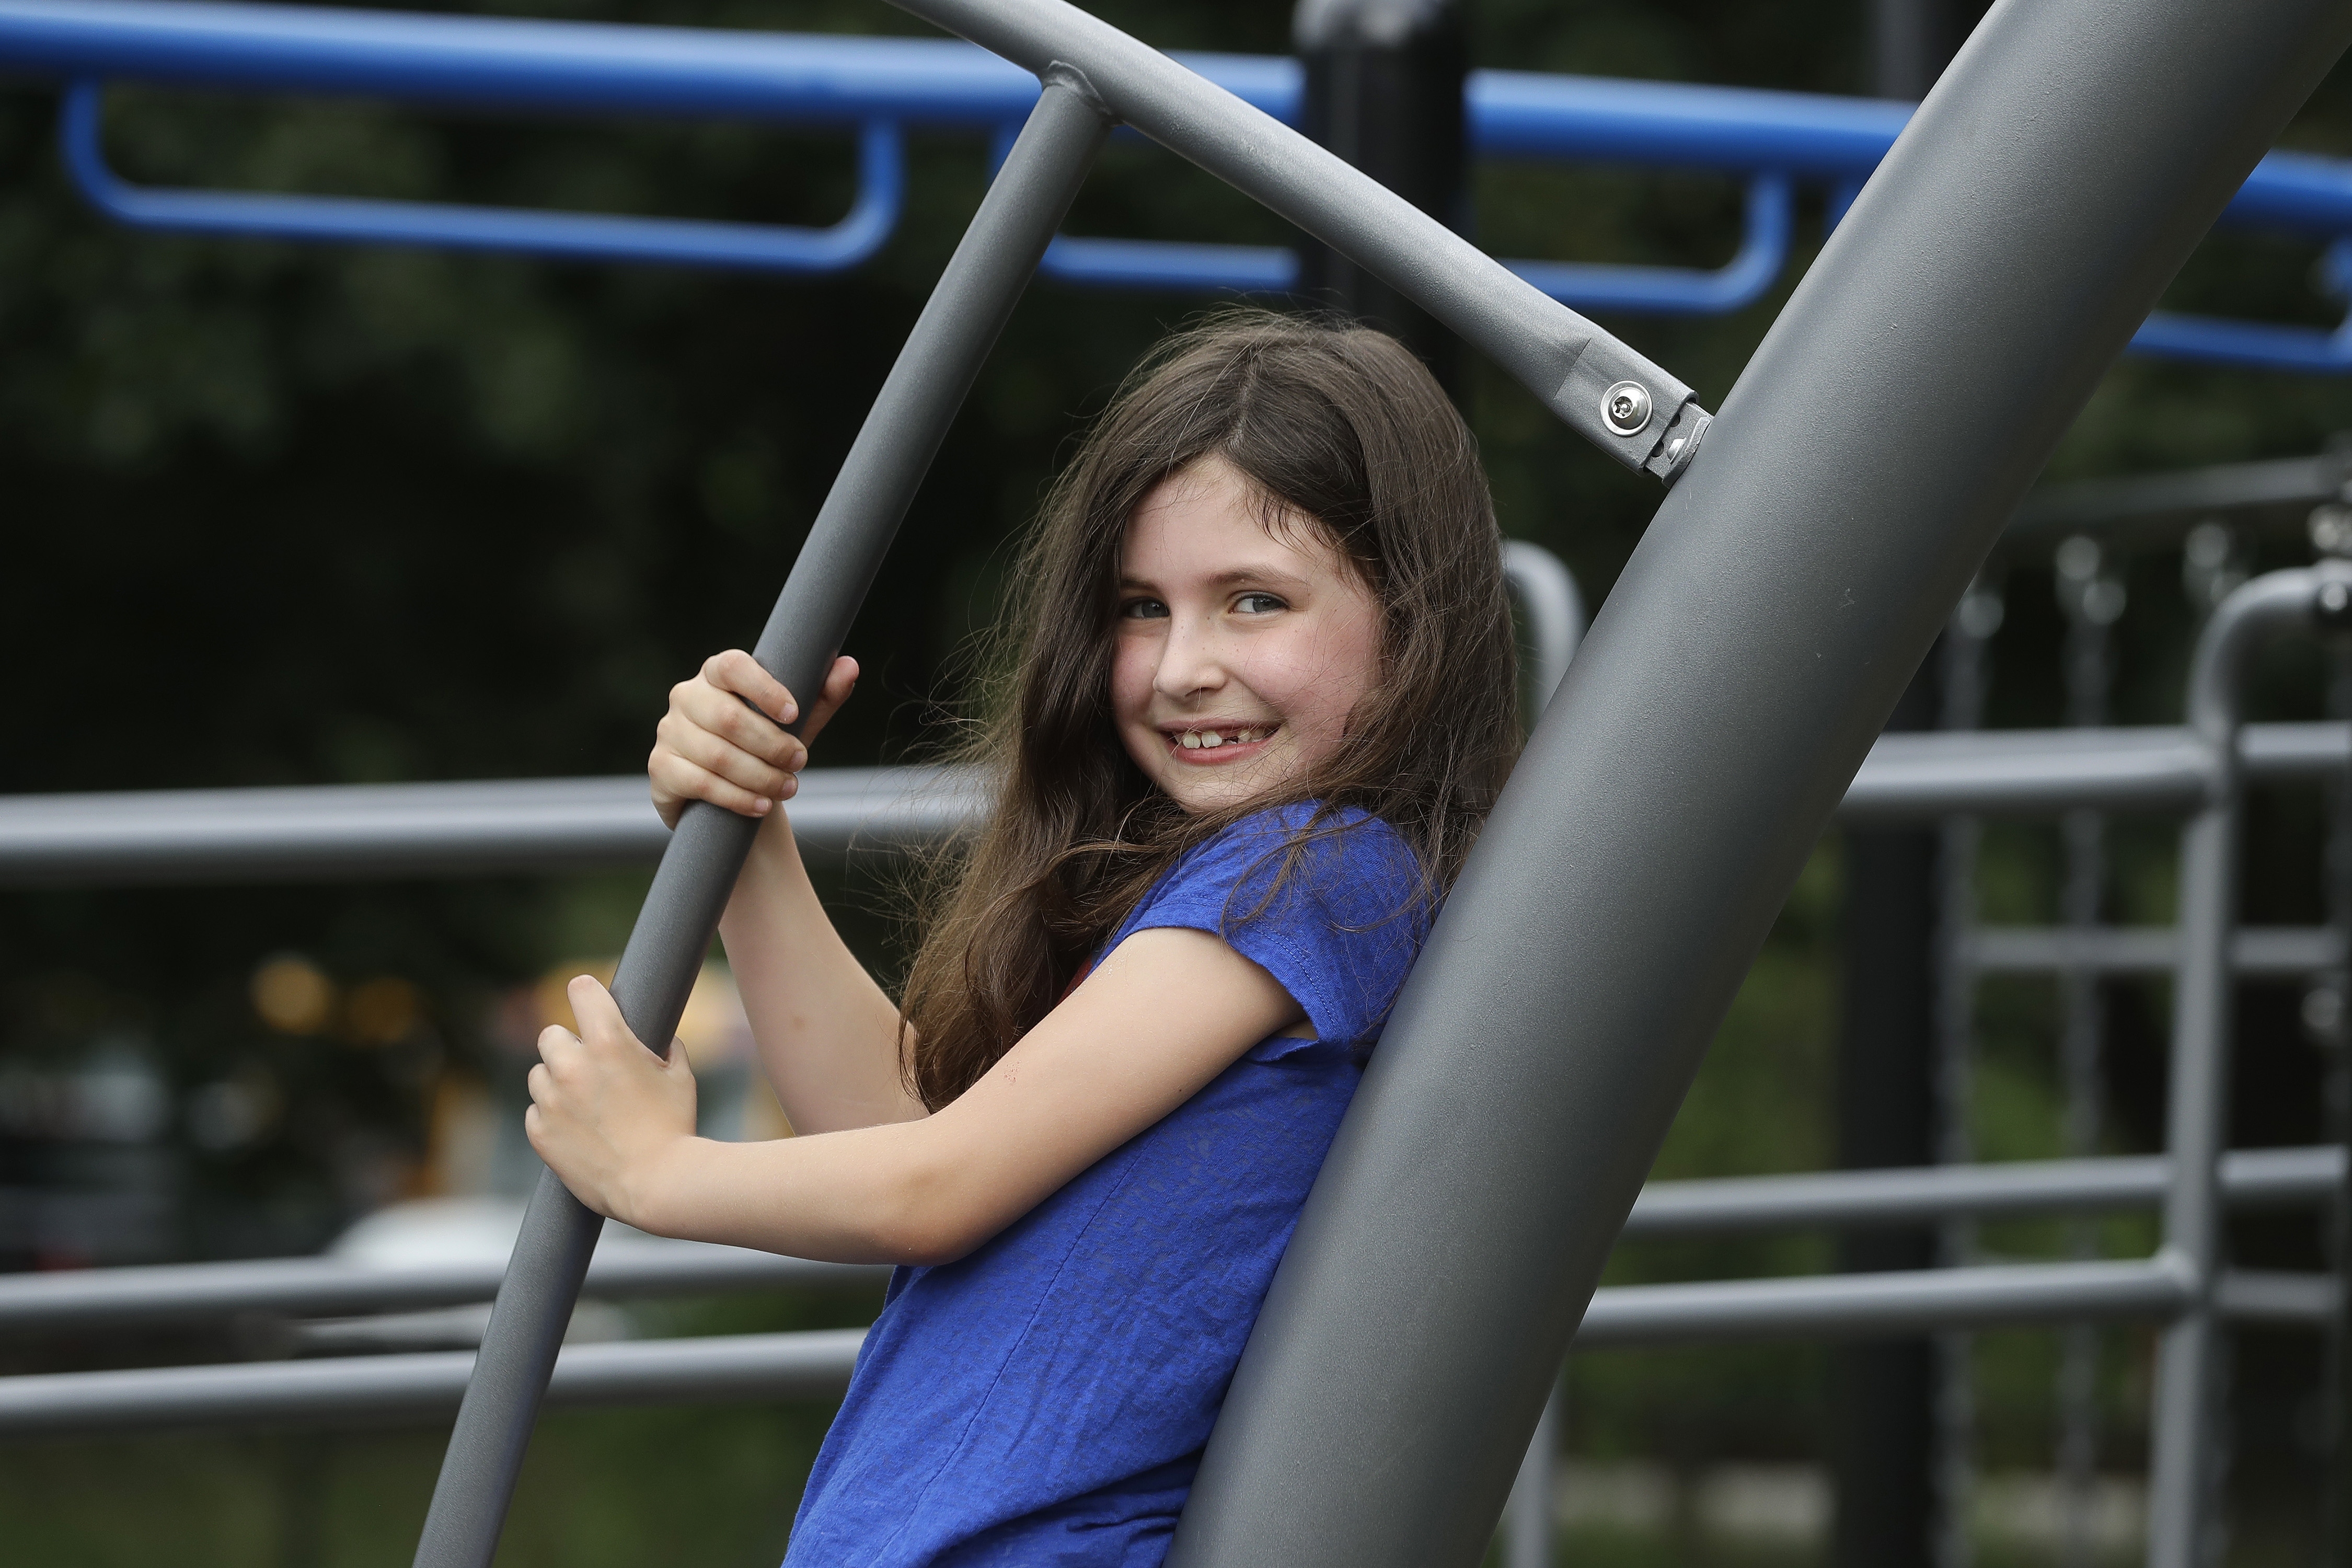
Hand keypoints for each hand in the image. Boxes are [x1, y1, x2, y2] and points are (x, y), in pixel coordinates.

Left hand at [525, 975, 699, 1227]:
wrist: (659, 1184)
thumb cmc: (675, 1128)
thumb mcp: (680, 1076)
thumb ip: (664, 1047)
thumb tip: (657, 1039)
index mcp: (609, 1042)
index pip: (580, 990)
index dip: (587, 993)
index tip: (587, 998)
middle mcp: (572, 1066)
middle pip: (551, 1034)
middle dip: (569, 1046)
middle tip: (590, 1066)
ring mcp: (552, 1100)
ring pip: (539, 1074)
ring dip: (557, 1082)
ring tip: (585, 1103)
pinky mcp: (540, 1132)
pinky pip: (536, 1111)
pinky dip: (552, 1116)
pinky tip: (578, 1129)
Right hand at [650, 650, 858, 829]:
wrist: (731, 793)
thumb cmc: (766, 746)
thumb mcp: (799, 722)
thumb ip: (822, 695)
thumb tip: (849, 665)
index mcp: (716, 674)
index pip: (732, 666)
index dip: (763, 688)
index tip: (794, 713)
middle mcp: (686, 696)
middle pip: (728, 718)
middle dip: (772, 745)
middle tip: (800, 762)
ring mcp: (669, 732)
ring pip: (716, 755)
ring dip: (760, 776)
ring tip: (788, 788)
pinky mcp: (661, 768)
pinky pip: (700, 783)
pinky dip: (737, 797)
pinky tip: (762, 805)